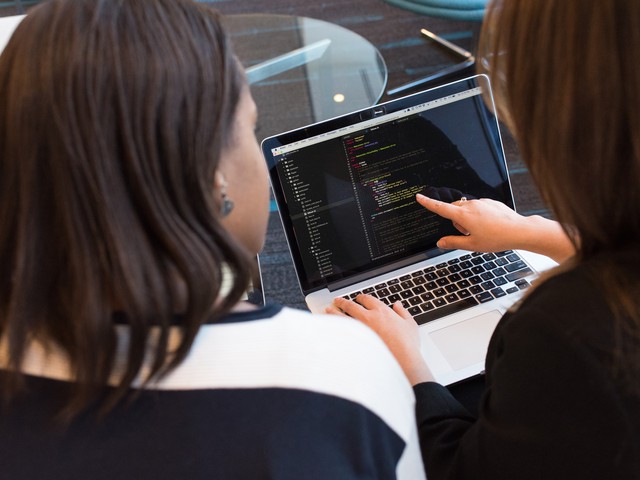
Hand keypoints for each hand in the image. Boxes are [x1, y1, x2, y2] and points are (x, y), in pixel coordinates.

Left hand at [326, 295, 433, 384]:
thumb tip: (398, 305)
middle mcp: (368, 317)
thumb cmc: (407, 344)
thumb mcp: (410, 324)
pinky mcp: (356, 341)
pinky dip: (335, 327)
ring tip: (328, 310)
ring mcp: (360, 330)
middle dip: (343, 302)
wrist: (402, 360)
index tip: (358, 298)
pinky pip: (342, 331)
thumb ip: (403, 312)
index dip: (361, 297)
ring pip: (342, 317)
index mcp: (382, 311)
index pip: (367, 299)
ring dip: (334, 312)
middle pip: (351, 305)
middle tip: (337, 300)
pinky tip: (331, 327)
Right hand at [416, 194, 574, 262]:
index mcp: (463, 216)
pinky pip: (478, 207)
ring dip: (467, 218)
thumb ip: (453, 242)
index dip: (428, 203)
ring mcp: (482, 202)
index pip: (440, 208)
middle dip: (456, 220)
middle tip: (467, 234)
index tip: (419, 197)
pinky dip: (478, 215)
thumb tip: (440, 243)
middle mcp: (471, 205)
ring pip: (466, 208)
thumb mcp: (472, 245)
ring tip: (481, 231)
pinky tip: (489, 225)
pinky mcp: (490, 202)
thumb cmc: (497, 238)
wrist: (519, 231)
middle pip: (454, 209)